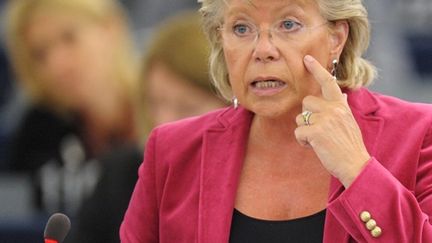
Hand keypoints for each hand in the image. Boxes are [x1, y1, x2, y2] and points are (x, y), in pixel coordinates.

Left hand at [294, 55, 369, 187]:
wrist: (355, 164)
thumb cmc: (349, 145)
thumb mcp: (349, 121)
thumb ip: (341, 107)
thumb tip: (341, 95)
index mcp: (340, 105)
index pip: (328, 82)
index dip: (317, 69)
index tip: (307, 58)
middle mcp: (333, 108)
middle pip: (306, 102)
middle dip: (307, 115)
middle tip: (318, 130)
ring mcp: (325, 119)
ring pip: (300, 117)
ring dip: (304, 129)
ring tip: (318, 140)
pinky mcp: (316, 131)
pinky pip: (298, 132)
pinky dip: (302, 141)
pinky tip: (314, 146)